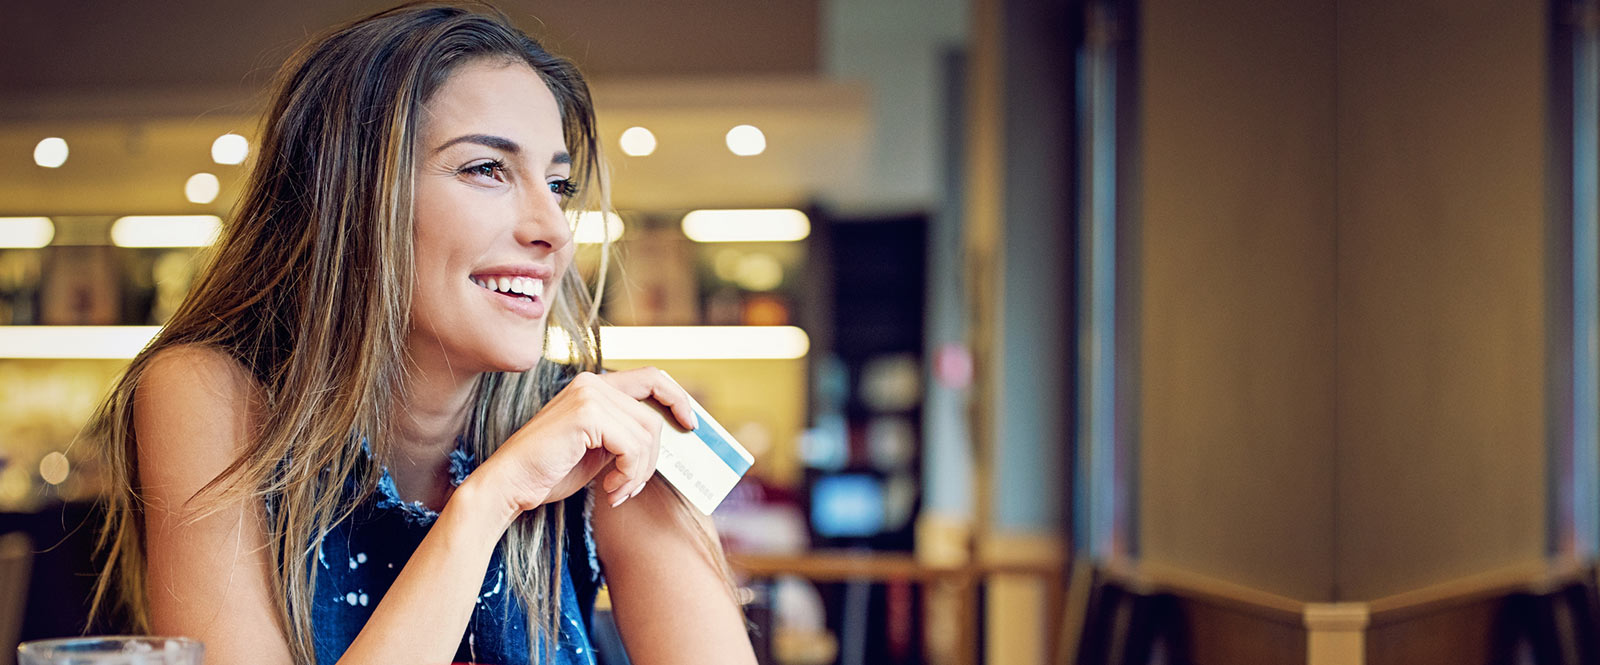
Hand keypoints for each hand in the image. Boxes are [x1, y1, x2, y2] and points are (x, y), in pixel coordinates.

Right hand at [469, 368, 697, 518]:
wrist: (509, 485)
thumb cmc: (550, 471)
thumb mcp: (598, 448)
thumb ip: (625, 435)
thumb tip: (665, 437)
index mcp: (594, 386)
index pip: (651, 378)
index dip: (677, 397)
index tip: (690, 424)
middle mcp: (592, 382)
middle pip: (653, 415)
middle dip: (652, 457)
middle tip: (633, 485)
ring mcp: (588, 395)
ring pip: (646, 434)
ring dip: (638, 471)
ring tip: (618, 490)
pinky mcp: (586, 415)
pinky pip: (632, 447)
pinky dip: (628, 474)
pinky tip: (609, 489)